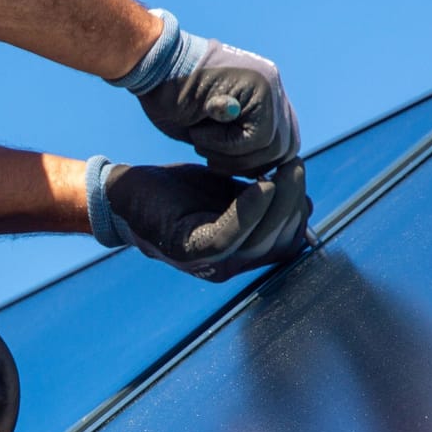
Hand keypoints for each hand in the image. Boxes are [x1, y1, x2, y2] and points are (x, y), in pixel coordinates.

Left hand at [87, 157, 311, 281]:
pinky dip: (249, 212)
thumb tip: (306, 205)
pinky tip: (261, 184)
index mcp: (240, 256)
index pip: (286, 244)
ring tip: (285, 167)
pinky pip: (227, 238)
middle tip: (295, 165)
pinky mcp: (187, 251)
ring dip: (278, 204)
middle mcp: (227, 266)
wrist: (124, 193)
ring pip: (258, 242)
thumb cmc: (176, 193)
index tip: (298, 173)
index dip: (299, 212)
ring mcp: (207, 264)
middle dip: (293, 203)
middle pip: (277, 244)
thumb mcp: (228, 195)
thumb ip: (261, 204)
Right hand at [112, 10, 300, 175]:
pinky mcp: (259, 88)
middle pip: (285, 147)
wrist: (150, 64)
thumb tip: (260, 168)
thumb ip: (240, 138)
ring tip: (200, 141)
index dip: (257, 162)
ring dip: (233, 156)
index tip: (224, 162)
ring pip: (273, 145)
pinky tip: (198, 131)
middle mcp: (273, 86)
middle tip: (212, 160)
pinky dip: (224, 145)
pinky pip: (257, 137)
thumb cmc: (170, 96)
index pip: (284, 141)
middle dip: (248, 165)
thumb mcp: (211, 124)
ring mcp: (269, 84)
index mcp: (265, 94)